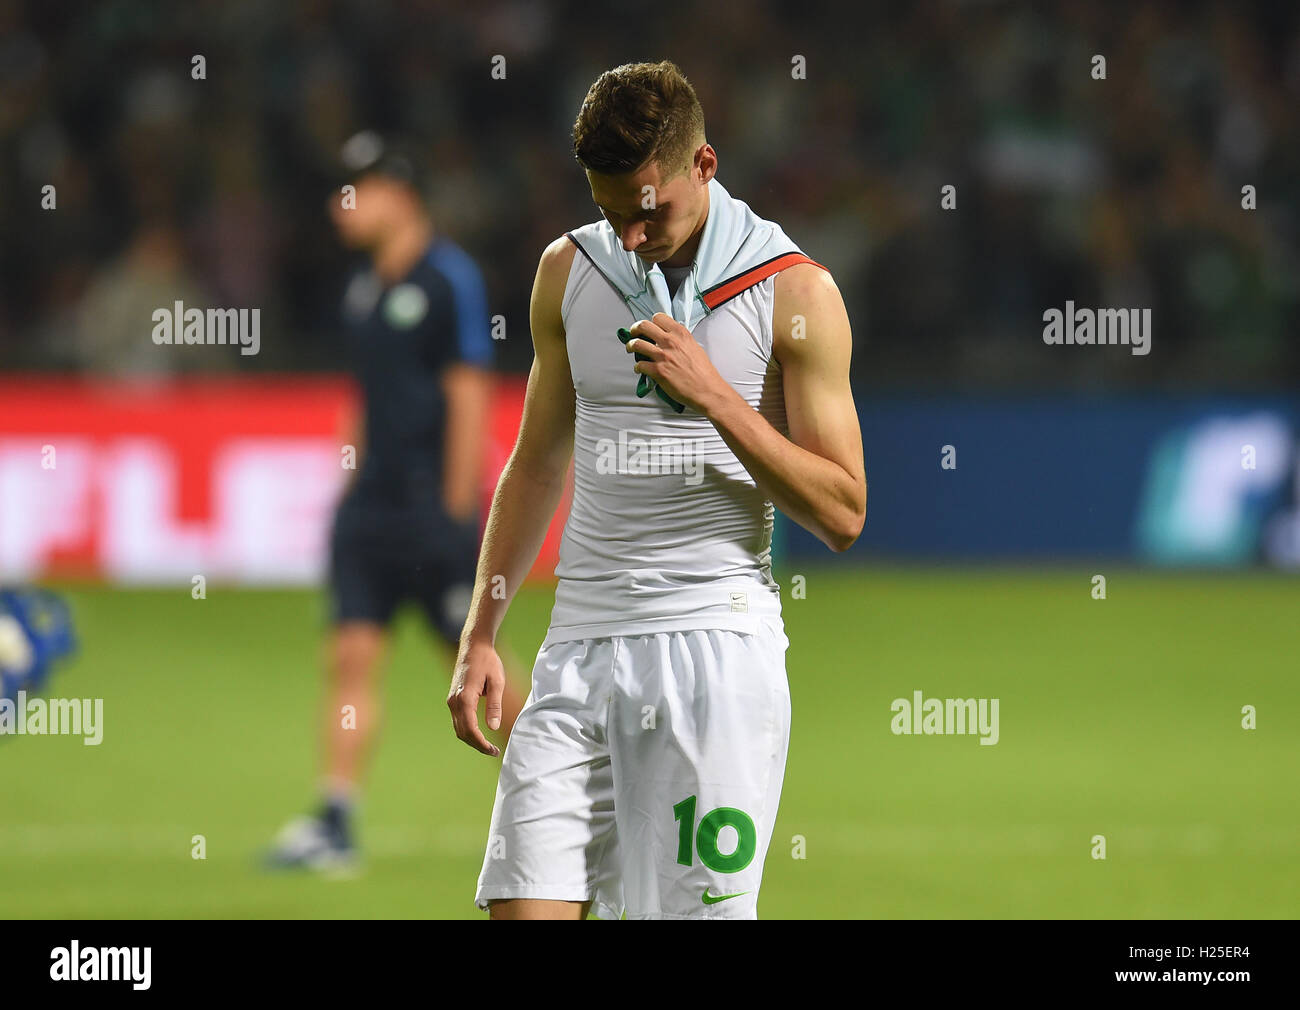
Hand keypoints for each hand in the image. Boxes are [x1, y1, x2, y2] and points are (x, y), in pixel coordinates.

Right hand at [446, 638, 503, 756]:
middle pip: (462, 732)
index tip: (493, 750)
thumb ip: (495, 705)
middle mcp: (455, 701)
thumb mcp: (497, 682)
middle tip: (494, 751)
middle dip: (477, 745)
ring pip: (458, 728)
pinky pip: (457, 721)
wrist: (473, 646)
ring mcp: (452, 700)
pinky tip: (479, 733)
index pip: (471, 729)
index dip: (481, 743)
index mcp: (465, 697)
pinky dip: (467, 731)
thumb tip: (493, 727)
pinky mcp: (453, 699)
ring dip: (471, 739)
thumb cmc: (488, 661)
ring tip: (488, 745)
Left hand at [624, 312, 727, 414]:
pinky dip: (637, 367)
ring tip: (631, 348)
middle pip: (644, 326)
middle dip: (635, 329)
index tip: (649, 326)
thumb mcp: (695, 348)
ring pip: (637, 344)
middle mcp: (671, 342)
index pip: (659, 318)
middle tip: (634, 333)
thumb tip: (671, 339)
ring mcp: (663, 356)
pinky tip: (640, 368)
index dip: (651, 322)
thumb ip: (681, 341)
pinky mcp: (658, 371)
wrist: (707, 390)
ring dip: (631, 346)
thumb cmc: (704, 373)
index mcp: (681, 334)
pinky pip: (639, 365)